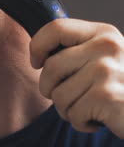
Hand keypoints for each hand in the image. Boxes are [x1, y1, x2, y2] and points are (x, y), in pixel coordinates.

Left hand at [30, 18, 123, 137]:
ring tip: (87, 109)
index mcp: (104, 33)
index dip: (37, 46)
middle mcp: (107, 47)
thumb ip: (78, 50)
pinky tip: (97, 120)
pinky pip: (72, 114)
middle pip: (51, 67)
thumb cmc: (121, 87)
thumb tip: (38, 55)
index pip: (56, 28)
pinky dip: (80, 123)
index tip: (36, 63)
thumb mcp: (105, 58)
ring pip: (58, 95)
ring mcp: (108, 71)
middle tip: (67, 97)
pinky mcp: (108, 96)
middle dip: (49, 88)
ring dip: (66, 109)